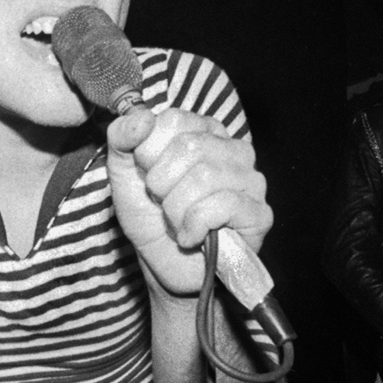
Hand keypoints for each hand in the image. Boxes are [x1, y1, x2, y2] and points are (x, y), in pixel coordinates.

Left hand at [106, 107, 271, 297]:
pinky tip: (193, 237)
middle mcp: (234, 150)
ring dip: (175, 209)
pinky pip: (222, 206)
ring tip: (177, 222)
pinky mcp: (260, 213)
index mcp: (205, 132)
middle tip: (163, 203)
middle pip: (189, 147)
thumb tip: (141, 117)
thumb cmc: (150, 217)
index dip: (149, 155)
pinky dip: (194, 226)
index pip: (174, 120)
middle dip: (161, 184)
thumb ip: (122, 138)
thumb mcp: (123, 174)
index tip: (149, 177)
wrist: (163, 265)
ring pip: (204, 177)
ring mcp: (252, 181)